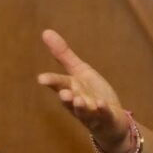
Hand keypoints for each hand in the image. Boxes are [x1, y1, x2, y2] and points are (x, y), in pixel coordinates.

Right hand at [37, 29, 130, 152]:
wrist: (111, 120)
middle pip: (70, 100)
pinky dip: (102, 110)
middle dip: (66, 97)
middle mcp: (79, 102)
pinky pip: (104, 115)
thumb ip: (63, 55)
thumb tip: (46, 32)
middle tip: (63, 93)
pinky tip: (101, 104)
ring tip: (79, 100)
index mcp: (72, 88)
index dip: (52, 81)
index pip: (60, 84)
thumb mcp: (80, 71)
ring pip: (84, 111)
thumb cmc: (92, 94)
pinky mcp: (107, 118)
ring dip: (81, 106)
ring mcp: (92, 113)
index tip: (41, 78)